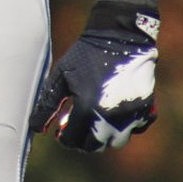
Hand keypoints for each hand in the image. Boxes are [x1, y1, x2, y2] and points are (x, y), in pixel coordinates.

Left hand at [29, 1, 158, 151]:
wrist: (119, 36)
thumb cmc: (86, 54)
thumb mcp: (62, 75)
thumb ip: (48, 103)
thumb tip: (36, 128)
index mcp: (87, 109)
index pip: (72, 140)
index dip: (63, 137)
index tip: (61, 131)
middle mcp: (110, 118)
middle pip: (95, 145)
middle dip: (83, 140)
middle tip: (78, 126)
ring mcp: (131, 116)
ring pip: (116, 141)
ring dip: (105, 136)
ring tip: (96, 119)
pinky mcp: (146, 110)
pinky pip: (135, 129)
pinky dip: (126, 125)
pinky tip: (116, 111)